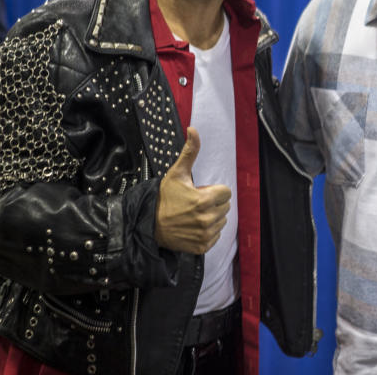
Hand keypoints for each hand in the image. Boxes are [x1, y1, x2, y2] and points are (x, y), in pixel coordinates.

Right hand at [154, 127, 231, 254]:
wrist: (149, 225)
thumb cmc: (164, 198)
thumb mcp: (176, 173)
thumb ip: (190, 152)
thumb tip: (193, 129)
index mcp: (204, 200)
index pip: (226, 192)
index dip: (214, 190)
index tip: (200, 192)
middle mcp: (207, 218)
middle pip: (225, 206)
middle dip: (213, 203)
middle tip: (194, 203)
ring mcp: (205, 234)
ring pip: (222, 221)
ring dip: (212, 217)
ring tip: (193, 215)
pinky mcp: (203, 246)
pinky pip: (216, 235)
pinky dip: (208, 231)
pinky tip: (193, 227)